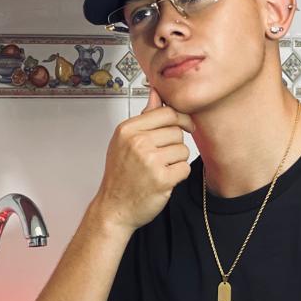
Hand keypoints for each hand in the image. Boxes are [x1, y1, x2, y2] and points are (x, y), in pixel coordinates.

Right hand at [93, 87, 194, 231]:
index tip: (186, 125)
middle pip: (177, 131)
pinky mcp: (162, 179)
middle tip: (161, 158)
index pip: (166, 113)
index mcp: (127, 130)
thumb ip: (144, 117)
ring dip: (177, 161)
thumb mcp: (125, 141)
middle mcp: (137, 142)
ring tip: (160, 169)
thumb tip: (155, 93)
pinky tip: (164, 180)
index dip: (181, 118)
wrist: (114, 208)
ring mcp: (150, 161)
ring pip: (183, 150)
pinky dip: (178, 175)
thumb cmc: (120, 176)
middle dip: (175, 145)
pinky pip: (184, 168)